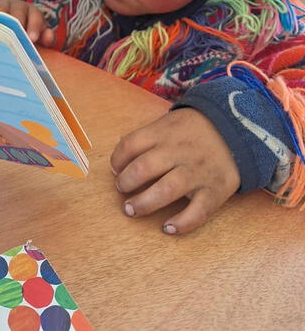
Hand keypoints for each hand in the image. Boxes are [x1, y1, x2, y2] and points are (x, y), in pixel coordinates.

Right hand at [0, 0, 54, 46]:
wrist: (8, 25)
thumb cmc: (27, 33)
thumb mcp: (39, 35)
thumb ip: (47, 38)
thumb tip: (48, 38)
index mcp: (32, 11)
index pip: (35, 15)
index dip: (34, 26)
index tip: (32, 39)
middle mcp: (16, 6)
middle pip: (17, 12)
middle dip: (16, 25)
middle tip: (15, 40)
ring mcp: (0, 6)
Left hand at [110, 107, 240, 234]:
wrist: (236, 130)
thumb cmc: (194, 130)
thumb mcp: (169, 123)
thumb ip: (146, 138)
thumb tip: (119, 158)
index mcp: (164, 133)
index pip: (131, 144)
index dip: (117, 159)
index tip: (115, 170)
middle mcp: (178, 152)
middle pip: (144, 168)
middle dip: (126, 182)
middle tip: (121, 190)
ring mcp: (196, 172)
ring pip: (165, 190)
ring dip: (144, 203)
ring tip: (131, 210)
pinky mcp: (214, 191)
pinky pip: (197, 211)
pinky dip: (181, 223)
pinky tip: (167, 228)